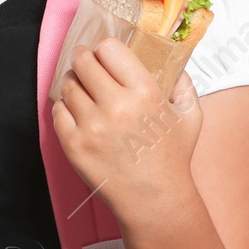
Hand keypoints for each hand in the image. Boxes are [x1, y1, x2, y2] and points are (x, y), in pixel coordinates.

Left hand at [51, 38, 202, 226]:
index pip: (109, 49)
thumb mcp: (191, 115)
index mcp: (144, 93)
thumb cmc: (172, 158)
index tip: (105, 55)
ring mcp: (91, 127)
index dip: (105, 49)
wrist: (154, 199)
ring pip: (67, 85)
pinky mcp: (73, 145)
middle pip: (83, 62)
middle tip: (86, 63)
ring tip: (82, 89)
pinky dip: (64, 107)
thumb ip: (183, 82)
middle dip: (83, 59)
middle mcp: (115, 106)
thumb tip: (170, 58)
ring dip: (73, 82)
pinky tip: (77, 112)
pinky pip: (57, 111)